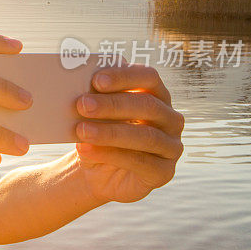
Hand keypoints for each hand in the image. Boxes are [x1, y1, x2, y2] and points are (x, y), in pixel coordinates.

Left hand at [73, 63, 184, 203]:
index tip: (97, 80)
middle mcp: (170, 119)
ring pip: (146, 135)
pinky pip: (141, 162)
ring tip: (81, 130)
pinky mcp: (163, 172)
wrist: (95, 172)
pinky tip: (86, 149)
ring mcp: (171, 146)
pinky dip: (110, 154)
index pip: (149, 77)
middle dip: (113, 104)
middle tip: (83, 104)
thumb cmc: (97, 133)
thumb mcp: (95, 115)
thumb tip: (79, 85)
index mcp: (156, 95)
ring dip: (110, 132)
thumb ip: (94, 98)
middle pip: (148, 105)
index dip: (125, 77)